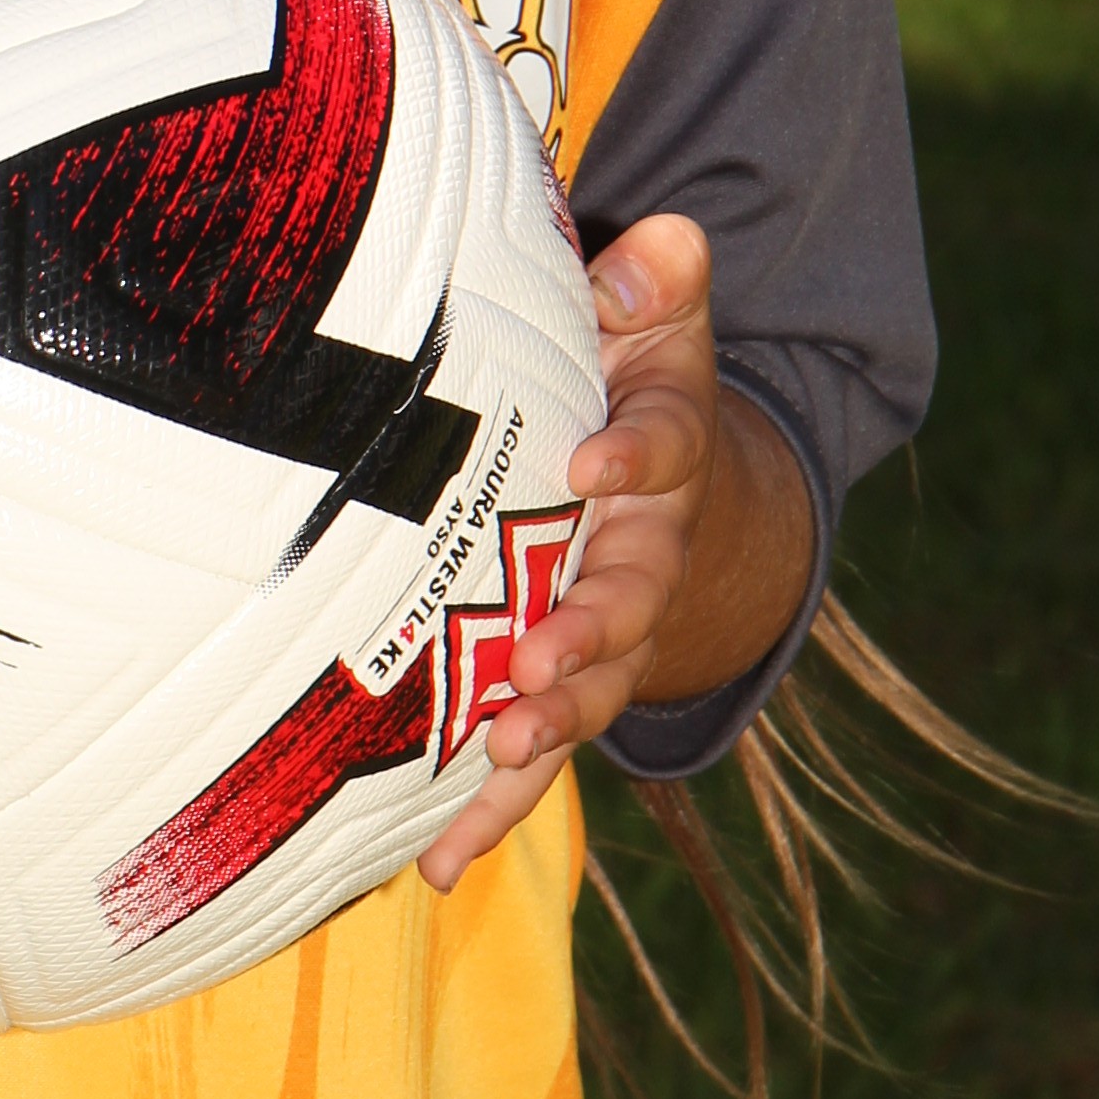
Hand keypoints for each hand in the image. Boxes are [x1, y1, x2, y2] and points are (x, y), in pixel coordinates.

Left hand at [416, 210, 810, 893]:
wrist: (662, 488)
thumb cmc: (630, 381)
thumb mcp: (652, 320)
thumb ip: (654, 283)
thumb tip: (666, 237)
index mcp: (661, 459)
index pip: (660, 451)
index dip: (632, 457)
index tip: (591, 462)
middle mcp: (640, 556)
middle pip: (627, 601)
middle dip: (587, 632)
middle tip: (541, 655)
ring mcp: (600, 633)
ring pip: (584, 692)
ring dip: (546, 727)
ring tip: (503, 751)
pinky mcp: (550, 688)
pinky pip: (526, 756)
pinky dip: (485, 810)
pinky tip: (431, 861)